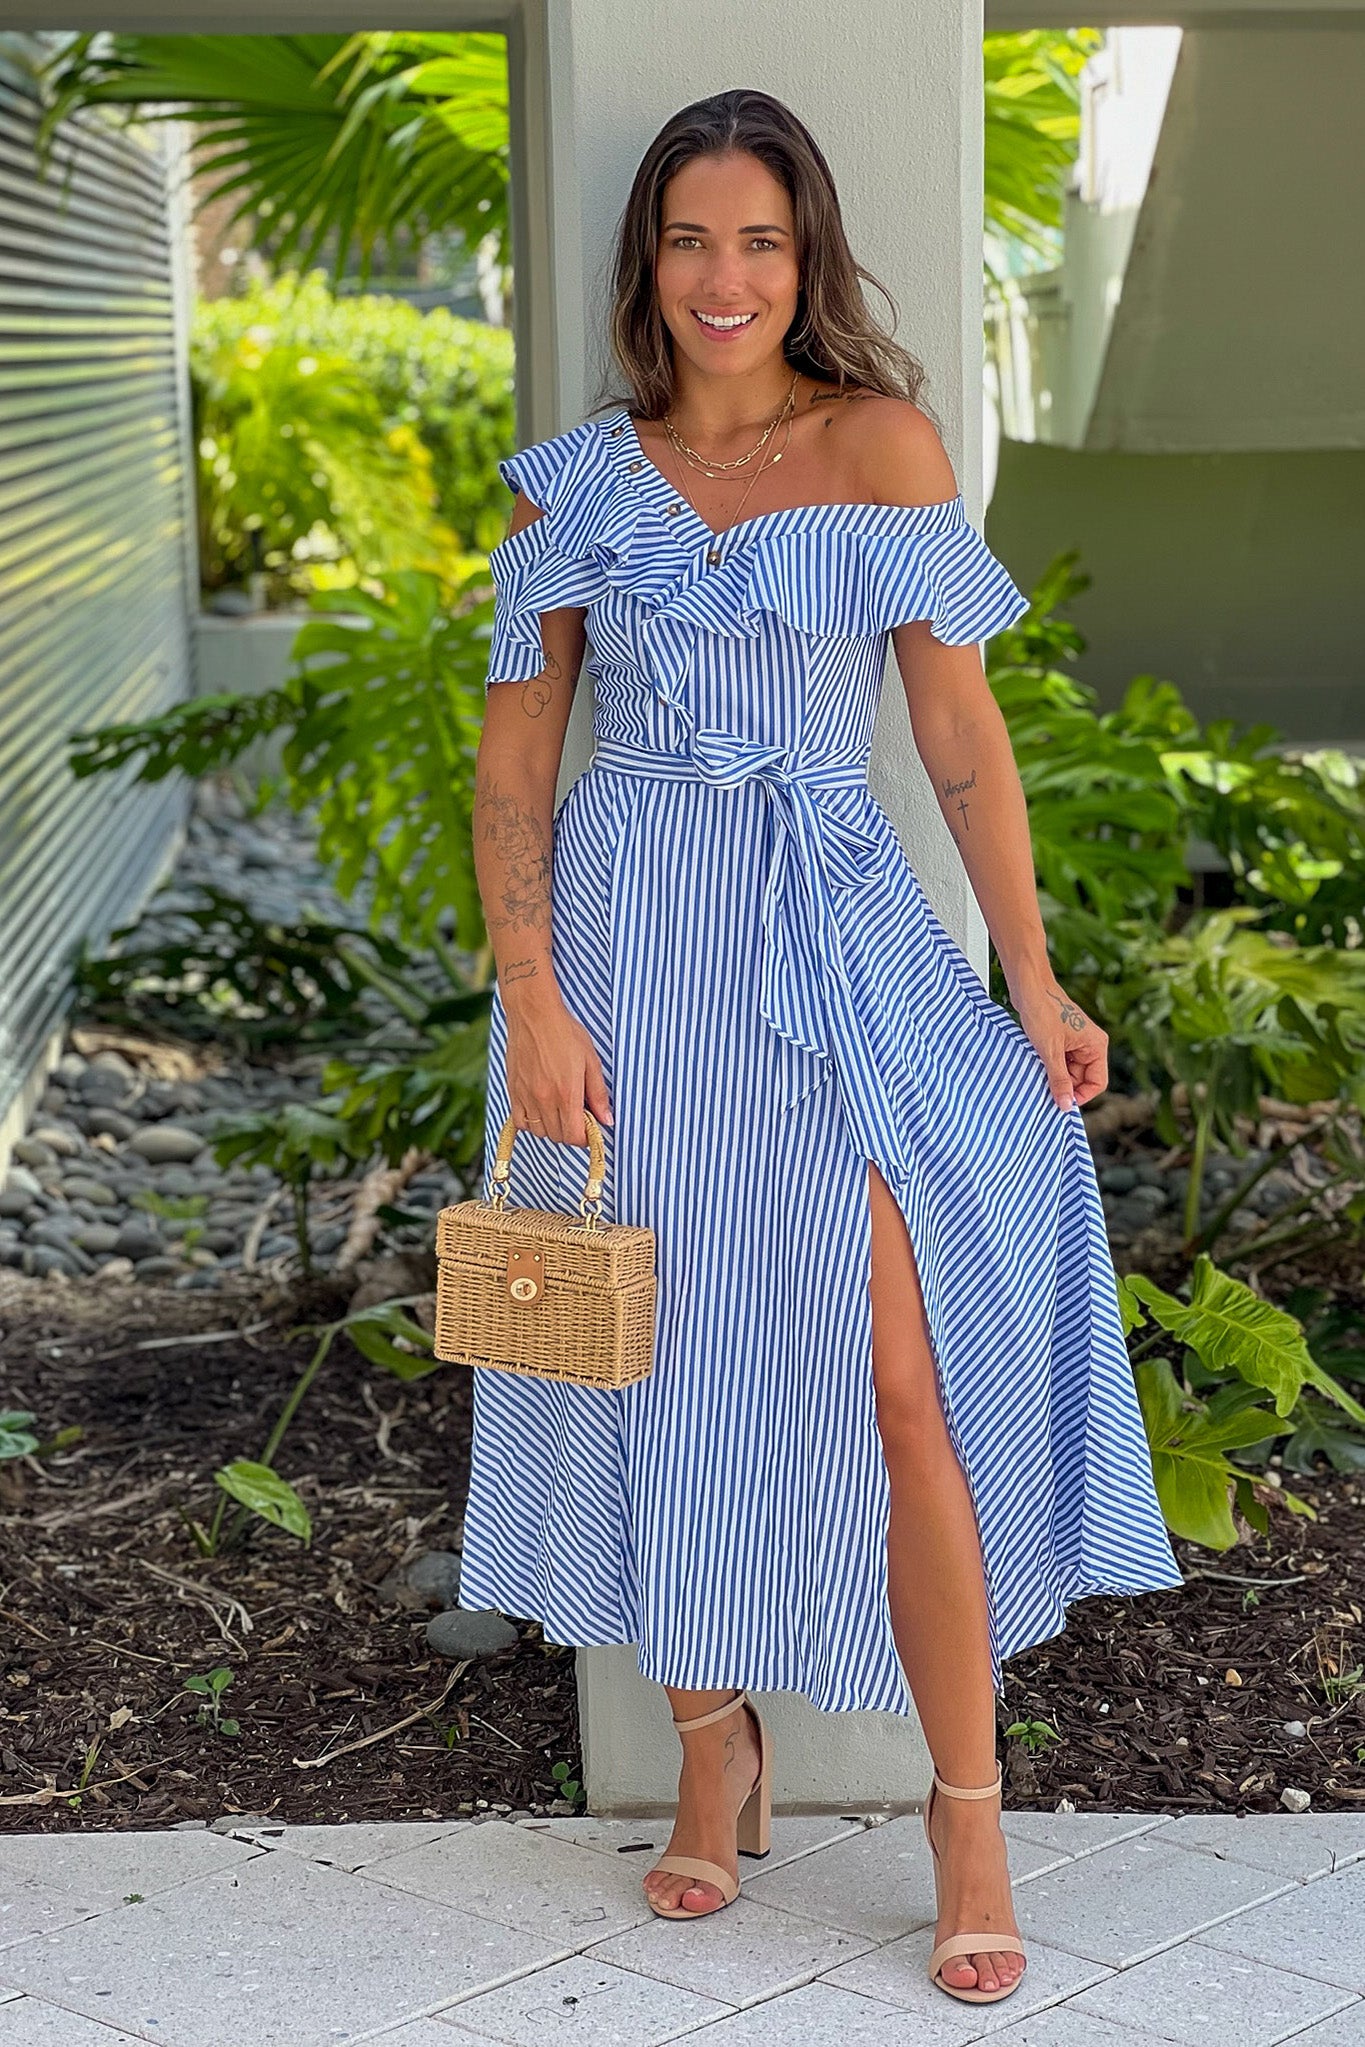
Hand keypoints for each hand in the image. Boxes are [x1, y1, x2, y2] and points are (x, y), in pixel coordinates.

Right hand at [504, 995, 613, 1146]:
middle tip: (577, 1116)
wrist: (534, 1015)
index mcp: (567, 1093)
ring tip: (559, 1111)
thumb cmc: (565, 1034)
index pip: (574, 1136)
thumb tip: (607, 1120)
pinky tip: (540, 1109)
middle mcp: (545, 1099)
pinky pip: (520, 1121)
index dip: (584, 1138)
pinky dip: (531, 1122)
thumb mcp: (590, 1061)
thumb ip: (598, 1094)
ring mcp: (526, 1096)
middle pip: (558, 1136)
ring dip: (551, 1128)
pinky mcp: (513, 1090)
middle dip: (570, 1132)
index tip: (589, 1129)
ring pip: (539, 1132)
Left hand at [1010, 976, 1107, 1111]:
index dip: (1081, 1095)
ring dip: (1055, 1076)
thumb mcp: (1050, 1052)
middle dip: (1065, 1085)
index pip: (1097, 1082)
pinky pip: (1060, 1062)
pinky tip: (1037, 1063)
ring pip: (1069, 1071)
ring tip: (1039, 1070)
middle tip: (1044, 1087)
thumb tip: (1066, 1105)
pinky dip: (1049, 1067)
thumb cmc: (1043, 1011)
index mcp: (1096, 1045)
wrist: (1028, 987)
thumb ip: (1059, 1080)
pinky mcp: (1062, 1040)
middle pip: (1082, 1078)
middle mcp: (1090, 1044)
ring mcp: (1076, 1042)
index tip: (1061, 1102)